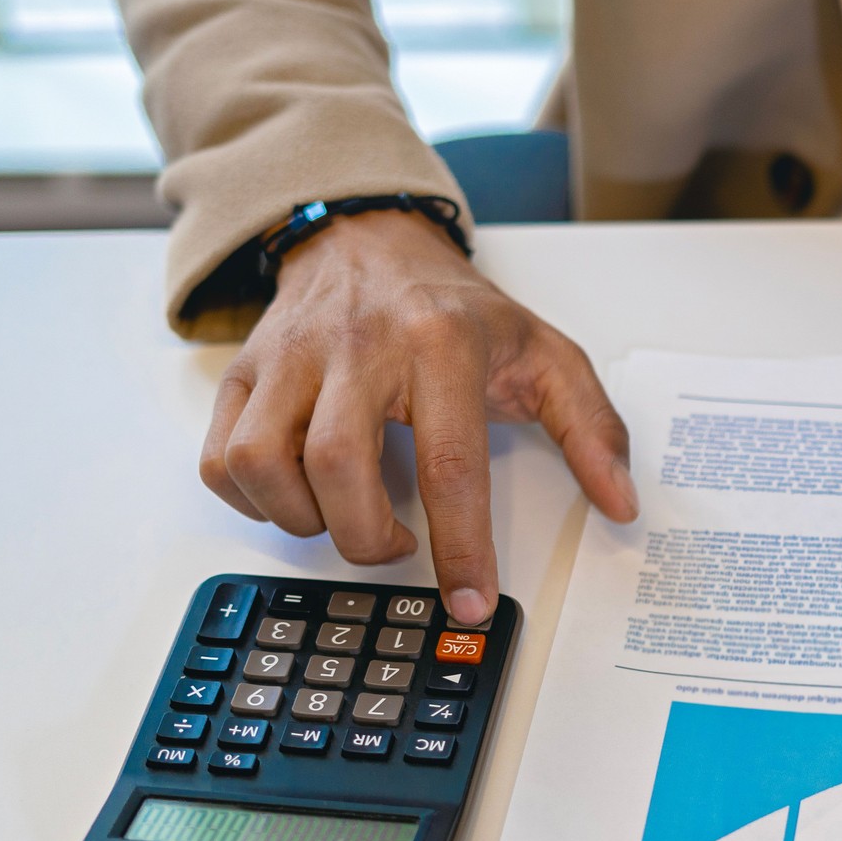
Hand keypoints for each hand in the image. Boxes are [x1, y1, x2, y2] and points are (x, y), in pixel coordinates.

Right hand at [200, 210, 636, 624]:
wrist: (369, 238)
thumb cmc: (456, 309)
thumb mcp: (545, 353)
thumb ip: (593, 428)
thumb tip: (620, 502)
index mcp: (440, 343)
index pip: (450, 464)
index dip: (461, 547)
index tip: (470, 601)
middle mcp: (357, 345)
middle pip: (340, 466)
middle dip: (368, 538)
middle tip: (400, 549)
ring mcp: (289, 357)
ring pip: (263, 460)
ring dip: (303, 518)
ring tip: (346, 518)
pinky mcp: (243, 371)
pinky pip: (221, 456)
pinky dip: (252, 499)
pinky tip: (298, 496)